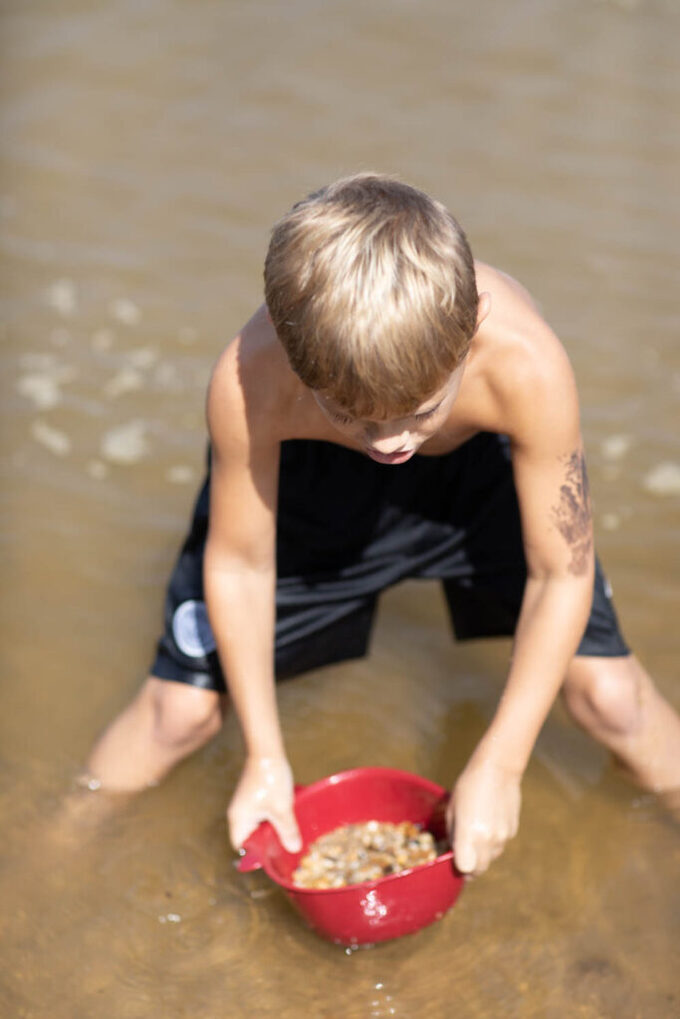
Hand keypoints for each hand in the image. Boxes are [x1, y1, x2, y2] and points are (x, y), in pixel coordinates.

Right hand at [227, 755, 301, 853]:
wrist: (267, 752)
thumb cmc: (271, 780)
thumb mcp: (282, 808)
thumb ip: (287, 830)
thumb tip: (293, 849)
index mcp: (239, 819)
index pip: (241, 846)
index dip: (255, 853)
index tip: (272, 854)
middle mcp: (238, 813)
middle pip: (250, 836)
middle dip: (266, 841)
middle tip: (284, 844)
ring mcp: (244, 803)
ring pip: (257, 824)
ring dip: (271, 827)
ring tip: (287, 830)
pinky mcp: (252, 795)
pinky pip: (260, 813)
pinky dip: (271, 816)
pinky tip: (285, 814)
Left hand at [446, 759, 520, 876]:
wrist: (498, 770)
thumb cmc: (468, 786)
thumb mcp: (452, 810)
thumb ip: (454, 835)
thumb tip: (455, 853)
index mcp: (469, 834)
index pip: (465, 868)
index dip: (459, 869)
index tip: (455, 862)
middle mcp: (488, 839)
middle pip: (480, 869)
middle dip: (471, 867)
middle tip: (464, 857)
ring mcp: (503, 836)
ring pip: (491, 858)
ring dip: (483, 854)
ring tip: (476, 832)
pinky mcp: (512, 831)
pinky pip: (500, 844)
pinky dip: (494, 841)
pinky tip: (489, 822)